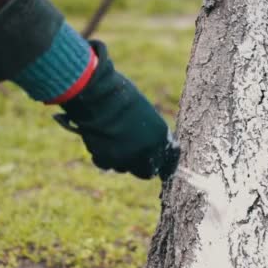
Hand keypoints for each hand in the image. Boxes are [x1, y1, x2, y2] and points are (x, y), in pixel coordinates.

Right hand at [55, 40, 179, 180]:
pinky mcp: (107, 160)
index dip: (166, 166)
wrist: (97, 95)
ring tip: (112, 139)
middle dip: (141, 166)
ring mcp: (127, 158)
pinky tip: (100, 141)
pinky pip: (106, 165)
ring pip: (125, 169)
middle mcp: (147, 151)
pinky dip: (103, 157)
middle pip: (147, 172)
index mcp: (161, 136)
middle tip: (133, 157)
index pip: (170, 161)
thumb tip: (151, 146)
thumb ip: (150, 133)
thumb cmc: (121, 96)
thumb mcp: (144, 112)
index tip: (163, 169)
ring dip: (121, 160)